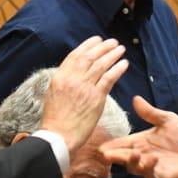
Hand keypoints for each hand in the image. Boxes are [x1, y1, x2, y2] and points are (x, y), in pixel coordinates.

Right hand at [40, 36, 127, 154]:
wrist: (58, 137)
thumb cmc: (55, 120)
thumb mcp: (53, 95)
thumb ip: (64, 82)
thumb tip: (75, 73)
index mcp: (60, 77)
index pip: (75, 56)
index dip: (87, 45)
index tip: (97, 40)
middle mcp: (72, 79)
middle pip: (90, 57)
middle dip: (102, 47)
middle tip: (112, 42)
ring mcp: (84, 88)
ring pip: (101, 65)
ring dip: (112, 55)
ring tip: (120, 49)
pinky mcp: (96, 98)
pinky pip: (109, 78)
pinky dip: (117, 69)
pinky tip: (124, 64)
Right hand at [99, 96, 177, 177]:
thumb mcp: (166, 119)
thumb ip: (150, 113)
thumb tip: (135, 98)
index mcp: (140, 141)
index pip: (121, 144)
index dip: (111, 145)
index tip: (100, 146)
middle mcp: (142, 155)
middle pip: (123, 157)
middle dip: (114, 156)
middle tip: (105, 154)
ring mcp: (149, 167)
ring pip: (134, 167)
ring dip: (132, 161)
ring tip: (134, 153)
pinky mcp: (160, 176)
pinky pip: (151, 174)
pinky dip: (149, 167)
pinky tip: (152, 158)